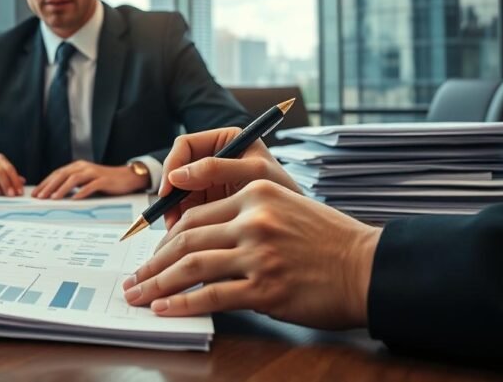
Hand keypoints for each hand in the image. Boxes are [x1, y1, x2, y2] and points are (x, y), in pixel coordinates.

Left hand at [32, 160, 149, 198]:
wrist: (126, 177)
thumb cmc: (104, 180)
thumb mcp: (85, 180)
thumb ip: (72, 184)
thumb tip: (55, 194)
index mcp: (77, 166)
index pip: (57, 174)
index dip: (45, 183)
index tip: (36, 193)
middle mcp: (83, 167)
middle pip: (62, 175)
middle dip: (49, 186)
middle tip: (40, 197)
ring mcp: (93, 173)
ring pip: (74, 179)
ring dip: (62, 189)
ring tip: (53, 198)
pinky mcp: (103, 180)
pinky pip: (91, 186)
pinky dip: (82, 192)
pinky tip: (75, 199)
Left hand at [122, 180, 380, 328]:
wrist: (367, 267)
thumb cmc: (326, 239)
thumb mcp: (285, 200)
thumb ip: (242, 207)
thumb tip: (197, 233)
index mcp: (256, 192)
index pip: (195, 215)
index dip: (165, 238)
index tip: (150, 255)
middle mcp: (254, 219)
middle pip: (186, 240)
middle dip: (153, 263)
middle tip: (134, 279)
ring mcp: (259, 254)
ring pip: (191, 267)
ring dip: (158, 284)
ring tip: (139, 296)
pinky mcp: (266, 288)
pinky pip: (212, 296)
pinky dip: (183, 304)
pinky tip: (166, 309)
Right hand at [159, 127, 300, 229]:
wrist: (301, 227)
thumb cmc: (286, 192)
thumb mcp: (254, 174)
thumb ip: (217, 169)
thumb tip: (176, 176)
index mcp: (226, 139)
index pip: (185, 146)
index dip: (172, 165)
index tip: (168, 189)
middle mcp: (216, 158)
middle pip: (178, 171)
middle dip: (171, 193)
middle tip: (170, 217)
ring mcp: (212, 182)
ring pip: (179, 193)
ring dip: (175, 211)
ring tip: (180, 231)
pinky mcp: (212, 204)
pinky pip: (187, 210)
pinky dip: (183, 223)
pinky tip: (190, 236)